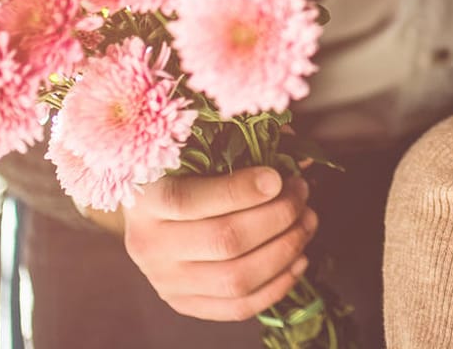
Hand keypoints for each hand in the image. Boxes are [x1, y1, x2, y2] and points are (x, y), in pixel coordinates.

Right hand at [123, 167, 318, 321]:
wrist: (151, 213)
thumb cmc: (184, 170)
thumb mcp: (199, 148)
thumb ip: (242, 145)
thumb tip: (298, 160)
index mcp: (145, 199)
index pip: (188, 200)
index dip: (240, 190)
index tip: (277, 177)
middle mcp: (148, 245)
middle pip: (224, 241)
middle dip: (277, 216)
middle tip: (301, 194)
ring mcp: (165, 281)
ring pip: (236, 279)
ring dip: (285, 250)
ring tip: (307, 222)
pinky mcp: (184, 303)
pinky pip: (237, 307)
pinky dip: (277, 286)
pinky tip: (298, 259)